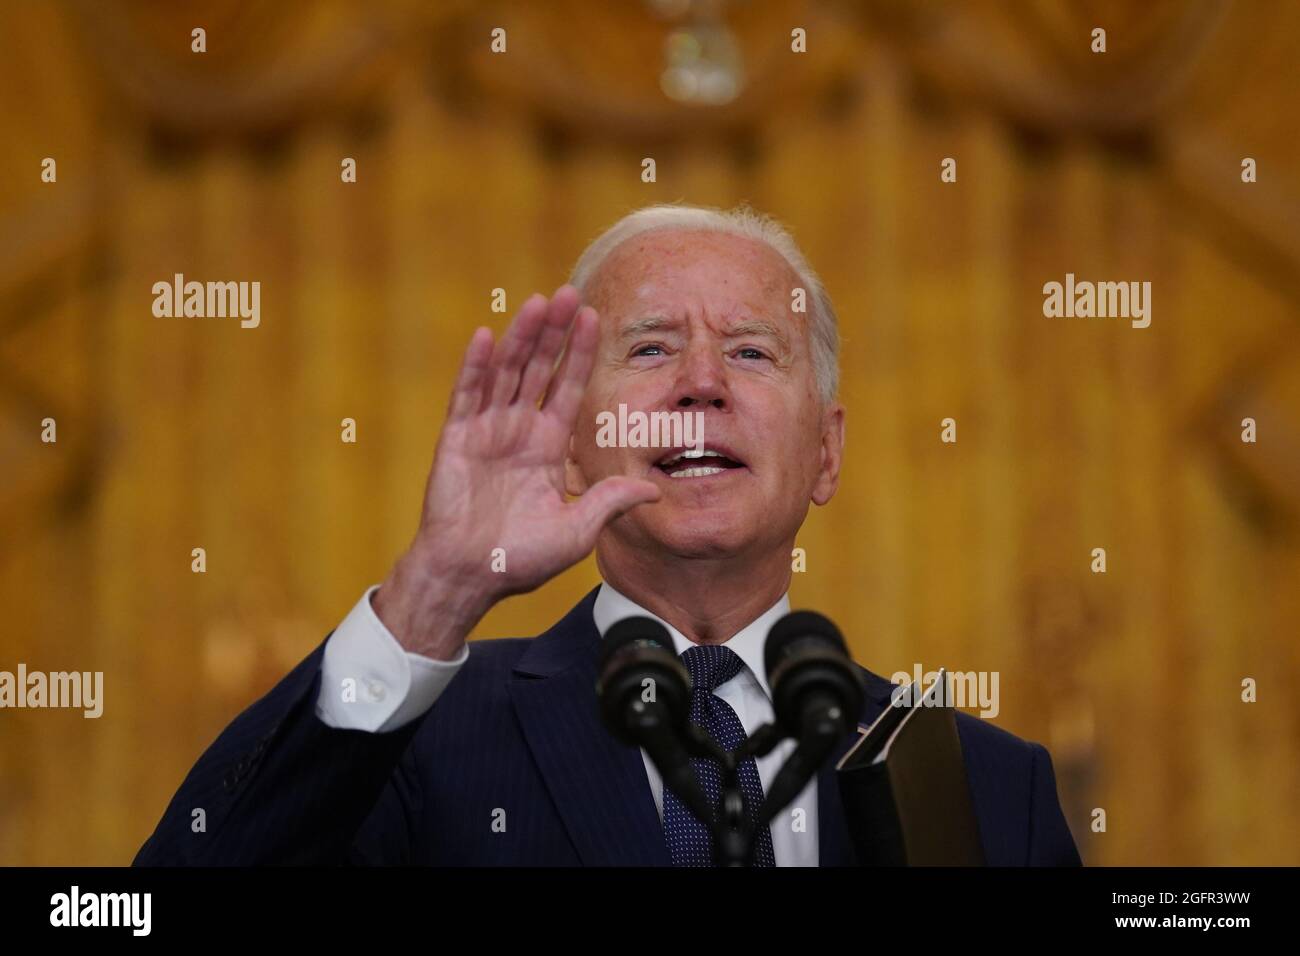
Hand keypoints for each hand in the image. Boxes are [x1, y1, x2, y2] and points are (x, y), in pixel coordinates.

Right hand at [373, 286, 660, 657]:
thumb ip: (609, 503)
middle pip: (538, 369)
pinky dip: (477, 367)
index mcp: (547, 446)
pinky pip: (467, 396)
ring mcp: (485, 431)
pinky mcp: (456, 440)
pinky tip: (488, 337)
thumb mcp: (577, 530)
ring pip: (506, 373)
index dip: (579, 353)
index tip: (593, 317)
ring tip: (537, 302)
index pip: (567, 387)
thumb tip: (652, 490)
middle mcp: (518, 430)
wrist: (469, 576)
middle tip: (568, 292)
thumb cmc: (519, 558)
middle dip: (553, 332)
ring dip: (521, 337)